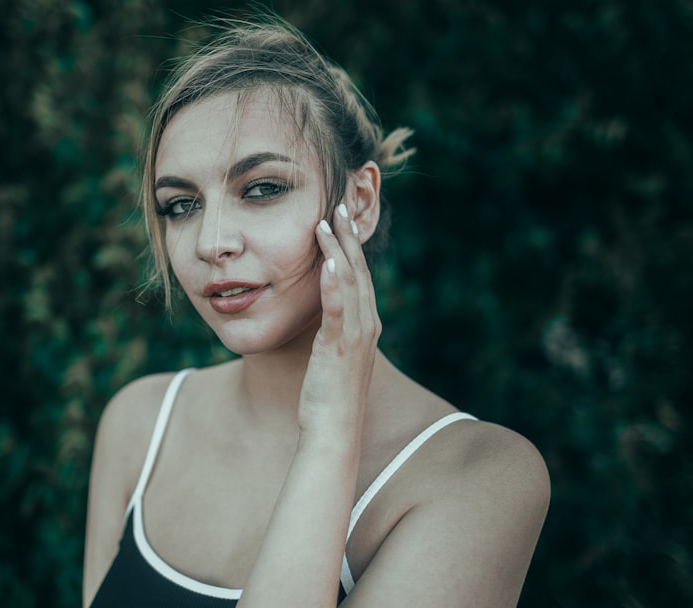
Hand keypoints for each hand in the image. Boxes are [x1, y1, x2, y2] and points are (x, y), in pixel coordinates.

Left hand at [297, 198, 381, 439]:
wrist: (333, 430)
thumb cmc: (328, 395)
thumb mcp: (332, 354)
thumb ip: (334, 329)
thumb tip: (325, 312)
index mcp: (366, 324)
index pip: (360, 275)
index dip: (351, 244)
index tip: (339, 217)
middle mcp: (367, 325)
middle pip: (359, 271)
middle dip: (347, 236)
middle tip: (337, 205)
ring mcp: (356, 336)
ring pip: (349, 282)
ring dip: (338, 249)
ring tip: (326, 222)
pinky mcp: (338, 347)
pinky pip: (338, 309)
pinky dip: (334, 284)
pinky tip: (327, 262)